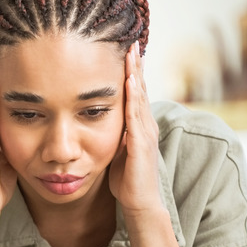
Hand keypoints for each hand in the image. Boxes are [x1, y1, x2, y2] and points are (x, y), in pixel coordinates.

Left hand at [109, 42, 161, 214]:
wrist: (140, 204)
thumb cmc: (127, 181)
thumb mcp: (118, 151)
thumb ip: (114, 134)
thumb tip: (100, 120)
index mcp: (140, 126)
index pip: (136, 93)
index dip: (132, 72)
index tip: (126, 51)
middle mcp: (147, 126)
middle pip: (142, 89)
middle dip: (136, 65)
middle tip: (131, 42)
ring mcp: (146, 133)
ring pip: (142, 97)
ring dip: (137, 74)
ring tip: (132, 53)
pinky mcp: (142, 144)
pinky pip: (137, 116)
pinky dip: (135, 97)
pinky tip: (131, 82)